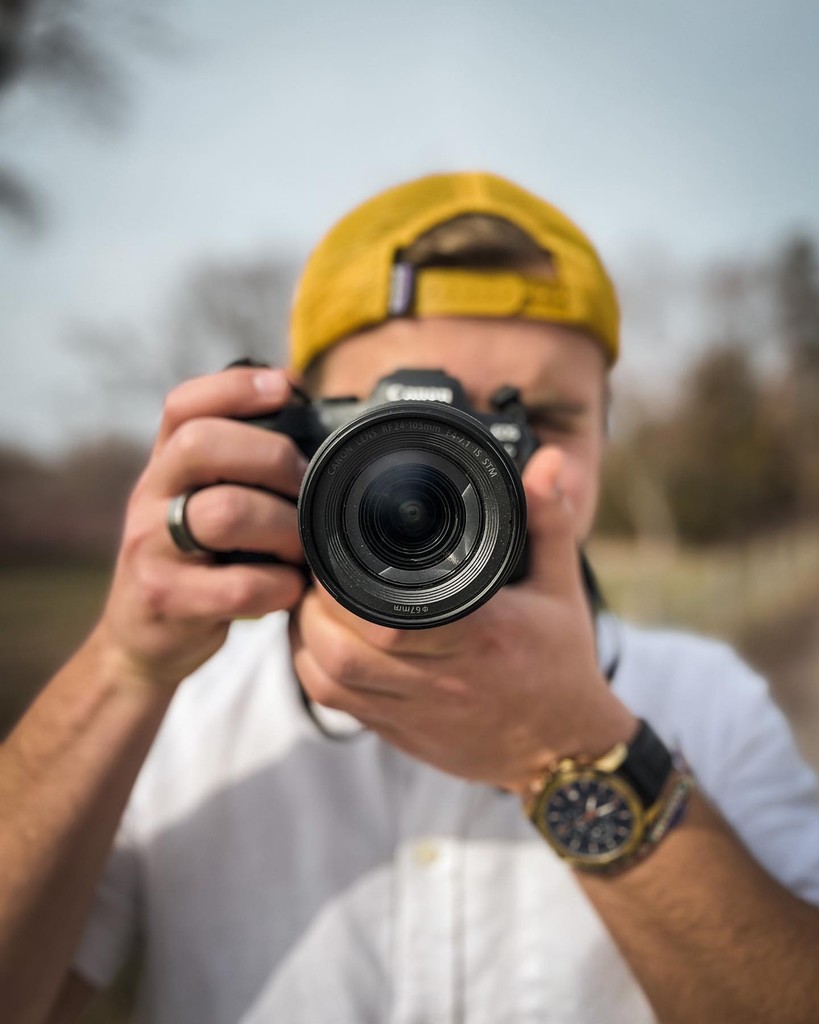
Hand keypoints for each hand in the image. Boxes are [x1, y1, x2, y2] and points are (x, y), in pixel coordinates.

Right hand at [94, 367, 308, 689]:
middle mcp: (150, 497)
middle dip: (270, 456)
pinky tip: (288, 589)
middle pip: (201, 444)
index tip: (285, 387)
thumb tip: (307, 416)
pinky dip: (280, 587)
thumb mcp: (201, 504)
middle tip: (304, 486)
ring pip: (223, 513)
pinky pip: (240, 585)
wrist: (143, 641)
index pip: (183, 406)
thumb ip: (239, 468)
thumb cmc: (197, 563)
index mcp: (165, 467)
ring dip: (283, 528)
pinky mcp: (167, 600)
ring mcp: (151, 548)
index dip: (234, 387)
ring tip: (300, 547)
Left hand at [290, 447, 636, 789]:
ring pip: (328, 679)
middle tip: (318, 569)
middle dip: (316, 603)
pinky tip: (317, 640)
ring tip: (312, 600)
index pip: (390, 617)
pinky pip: (334, 705)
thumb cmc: (559, 665)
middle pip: (343, 648)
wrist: (563, 750)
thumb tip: (547, 461)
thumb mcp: (560, 586)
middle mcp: (439, 679)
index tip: (337, 550)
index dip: (346, 585)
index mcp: (477, 636)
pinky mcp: (397, 733)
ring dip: (306, 635)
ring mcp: (413, 711)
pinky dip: (313, 669)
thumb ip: (547, 519)